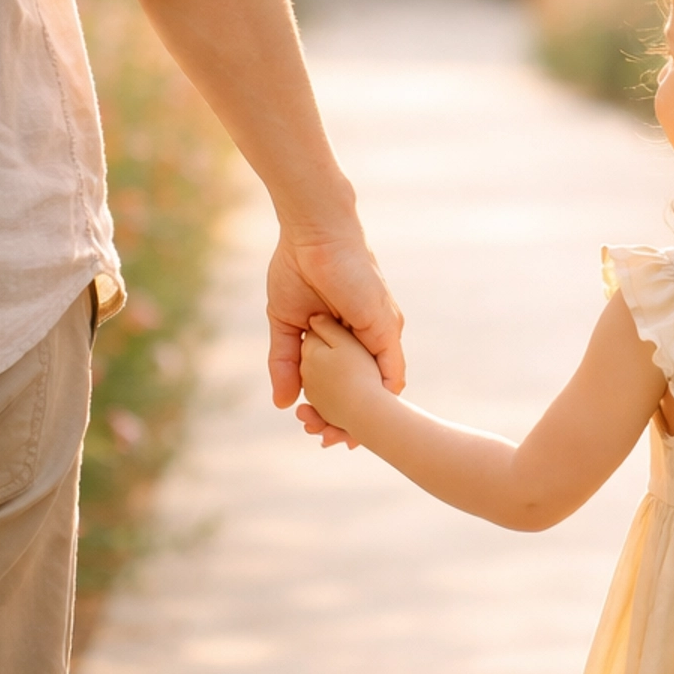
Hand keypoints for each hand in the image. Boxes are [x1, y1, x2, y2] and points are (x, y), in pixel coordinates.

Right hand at [267, 229, 404, 438]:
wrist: (312, 235)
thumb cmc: (298, 269)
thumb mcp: (286, 324)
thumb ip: (286, 362)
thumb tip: (283, 403)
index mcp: (349, 335)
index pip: (348, 381)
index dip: (333, 408)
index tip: (313, 426)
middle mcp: (371, 337)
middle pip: (367, 390)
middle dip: (346, 420)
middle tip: (321, 439)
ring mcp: (381, 333)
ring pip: (380, 388)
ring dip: (361, 415)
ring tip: (335, 435)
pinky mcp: (386, 327)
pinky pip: (390, 372)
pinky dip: (378, 398)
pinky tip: (360, 417)